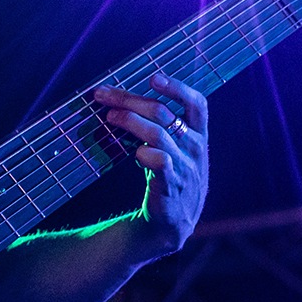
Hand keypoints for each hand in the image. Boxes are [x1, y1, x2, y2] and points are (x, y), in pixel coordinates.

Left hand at [93, 73, 210, 258]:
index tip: (153, 78)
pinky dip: (146, 154)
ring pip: (158, 134)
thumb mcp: (173, 149)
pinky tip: (135, 153)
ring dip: (130, 121)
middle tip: (103, 95)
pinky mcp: (173, 186)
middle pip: (163, 113)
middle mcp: (196, 148)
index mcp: (198, 135)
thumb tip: (121, 99)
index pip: (197, 103)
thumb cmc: (168, 177)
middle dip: (130, 100)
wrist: (171, 223)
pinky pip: (162, 163)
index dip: (178, 87)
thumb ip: (157, 126)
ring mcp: (186, 167)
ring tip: (109, 116)